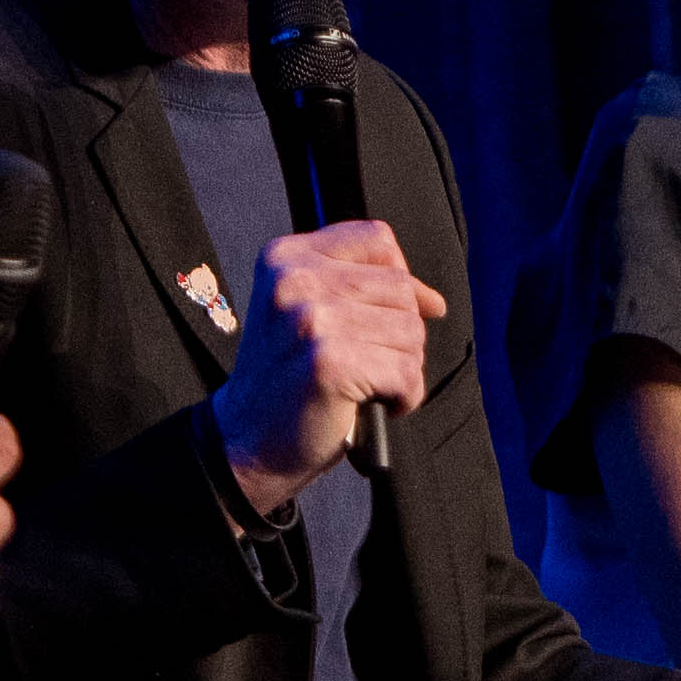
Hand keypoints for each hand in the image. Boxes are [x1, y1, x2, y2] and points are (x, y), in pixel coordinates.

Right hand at [214, 219, 441, 512]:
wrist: (248, 441)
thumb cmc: (287, 380)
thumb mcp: (305, 311)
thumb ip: (359, 287)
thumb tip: (433, 301)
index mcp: (286, 257)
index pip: (377, 240)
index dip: (402, 276)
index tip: (402, 311)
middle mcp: (295, 279)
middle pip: (399, 287)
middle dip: (402, 333)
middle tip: (372, 365)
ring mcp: (311, 319)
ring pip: (410, 330)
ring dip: (404, 367)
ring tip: (369, 385)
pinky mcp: (329, 362)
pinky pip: (405, 372)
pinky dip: (404, 396)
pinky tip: (377, 405)